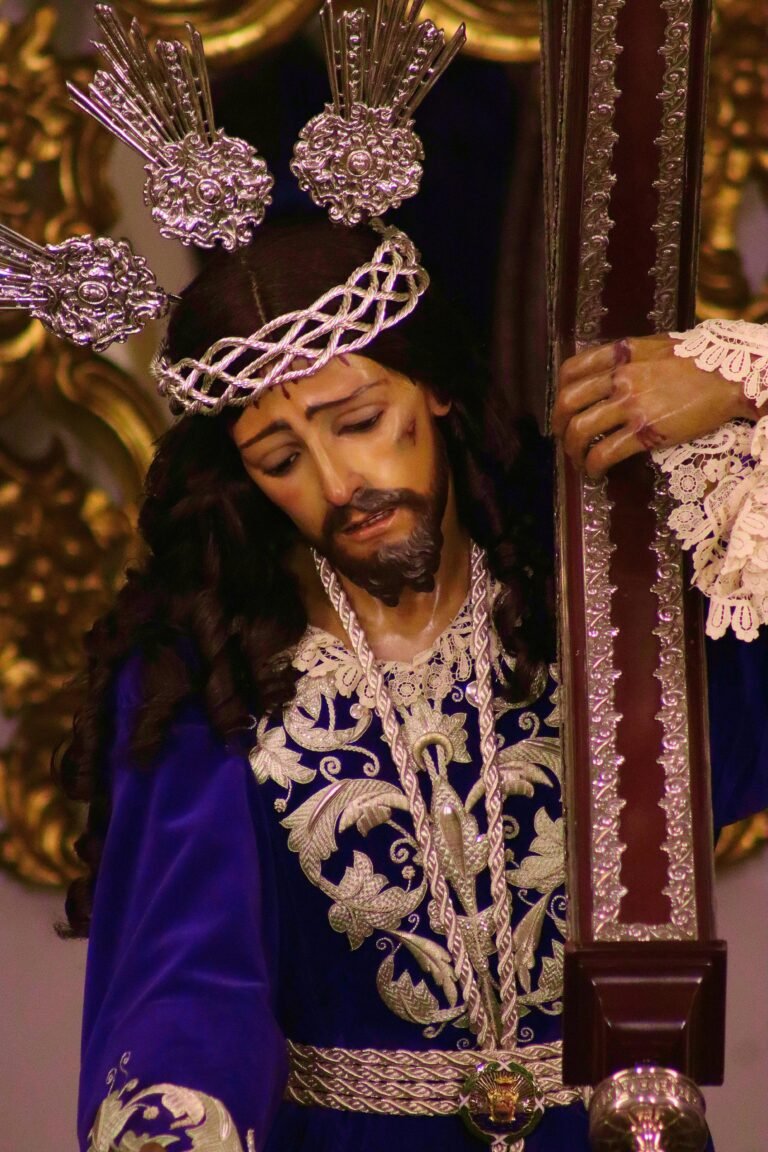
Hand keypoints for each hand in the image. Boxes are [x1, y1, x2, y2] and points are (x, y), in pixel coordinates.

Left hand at [552, 334, 756, 477]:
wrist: (732, 376)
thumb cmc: (701, 361)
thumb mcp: (657, 347)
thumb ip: (629, 358)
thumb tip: (609, 373)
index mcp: (621, 354)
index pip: (572, 369)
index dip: (558, 391)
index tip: (562, 406)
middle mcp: (620, 377)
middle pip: (567, 402)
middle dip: (558, 425)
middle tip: (562, 438)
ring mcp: (631, 404)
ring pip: (579, 429)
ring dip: (571, 449)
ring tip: (577, 460)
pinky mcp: (645, 431)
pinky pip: (604, 452)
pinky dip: (592, 466)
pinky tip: (595, 472)